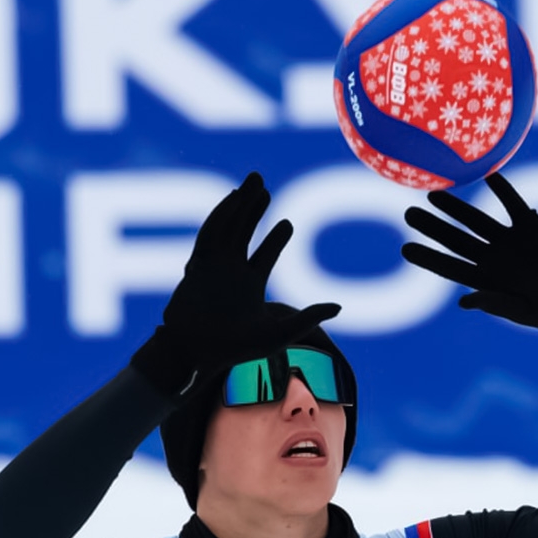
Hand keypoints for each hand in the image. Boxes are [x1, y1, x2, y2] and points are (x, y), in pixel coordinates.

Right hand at [130, 172, 339, 396]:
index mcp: (250, 285)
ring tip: (255, 182)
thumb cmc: (236, 350)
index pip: (265, 254)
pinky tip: (234, 198)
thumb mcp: (279, 333)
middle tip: (264, 188)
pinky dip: (222, 215)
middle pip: (244, 232)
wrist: (198, 354)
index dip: (276, 238)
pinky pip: (211, 234)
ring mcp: (213, 266)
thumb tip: (339, 307)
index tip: (287, 223)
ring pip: (229, 226)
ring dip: (240, 204)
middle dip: (254, 210)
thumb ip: (308, 318)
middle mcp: (231, 272)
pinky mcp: (198, 265)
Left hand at [401, 172, 537, 350]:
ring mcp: (511, 242)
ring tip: (434, 193)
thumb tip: (464, 301)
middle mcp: (493, 259)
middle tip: (408, 213)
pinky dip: (503, 191)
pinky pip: (514, 205)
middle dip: (432, 227)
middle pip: (456, 239)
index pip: (450, 268)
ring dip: (457, 207)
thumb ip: (497, 303)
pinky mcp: (533, 228)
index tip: (405, 249)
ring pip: (477, 219)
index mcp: (487, 281)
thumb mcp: (524, 312)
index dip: (428, 258)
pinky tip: (489, 176)